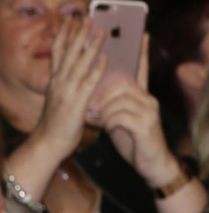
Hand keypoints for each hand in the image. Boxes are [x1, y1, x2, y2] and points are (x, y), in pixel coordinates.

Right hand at [30, 17, 105, 166]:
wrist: (48, 143)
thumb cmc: (56, 126)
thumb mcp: (58, 102)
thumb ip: (64, 89)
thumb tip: (72, 82)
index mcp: (54, 80)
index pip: (58, 52)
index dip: (64, 35)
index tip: (70, 22)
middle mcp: (59, 81)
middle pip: (69, 51)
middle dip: (78, 33)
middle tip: (88, 18)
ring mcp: (67, 91)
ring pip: (79, 62)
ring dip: (91, 45)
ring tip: (101, 32)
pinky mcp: (76, 103)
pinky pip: (88, 82)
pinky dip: (97, 69)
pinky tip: (105, 59)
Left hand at [92, 41, 178, 191]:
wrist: (154, 168)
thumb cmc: (137, 145)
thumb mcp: (122, 121)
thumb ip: (113, 106)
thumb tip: (95, 97)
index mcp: (144, 97)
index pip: (142, 70)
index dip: (142, 52)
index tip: (142, 34)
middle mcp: (149, 101)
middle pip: (121, 84)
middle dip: (102, 94)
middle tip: (91, 107)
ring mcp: (149, 113)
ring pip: (118, 100)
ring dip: (104, 111)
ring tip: (97, 120)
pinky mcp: (145, 126)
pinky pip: (120, 116)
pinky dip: (109, 121)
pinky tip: (108, 129)